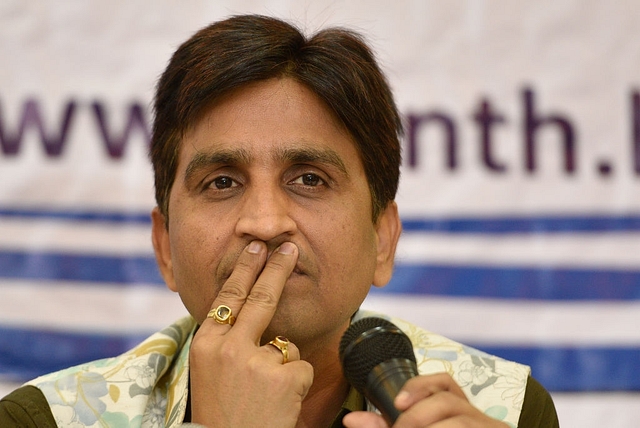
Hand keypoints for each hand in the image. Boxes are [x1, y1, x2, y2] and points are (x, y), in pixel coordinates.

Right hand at [189, 240, 313, 426]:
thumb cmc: (221, 412)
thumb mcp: (209, 370)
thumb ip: (226, 339)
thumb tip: (250, 308)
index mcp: (206, 345)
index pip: (228, 297)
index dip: (245, 269)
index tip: (256, 248)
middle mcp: (228, 348)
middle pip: (260, 298)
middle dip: (277, 268)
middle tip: (290, 248)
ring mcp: (255, 362)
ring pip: (287, 345)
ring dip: (283, 367)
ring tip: (265, 396)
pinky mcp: (282, 378)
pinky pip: (301, 368)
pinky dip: (296, 385)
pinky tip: (279, 404)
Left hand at [343, 373, 507, 427]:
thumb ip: (387, 427)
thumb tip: (349, 421)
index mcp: (458, 409)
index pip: (443, 382)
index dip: (419, 387)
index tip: (397, 404)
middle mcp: (477, 415)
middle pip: (446, 401)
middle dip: (416, 417)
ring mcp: (490, 427)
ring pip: (458, 418)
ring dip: (429, 427)